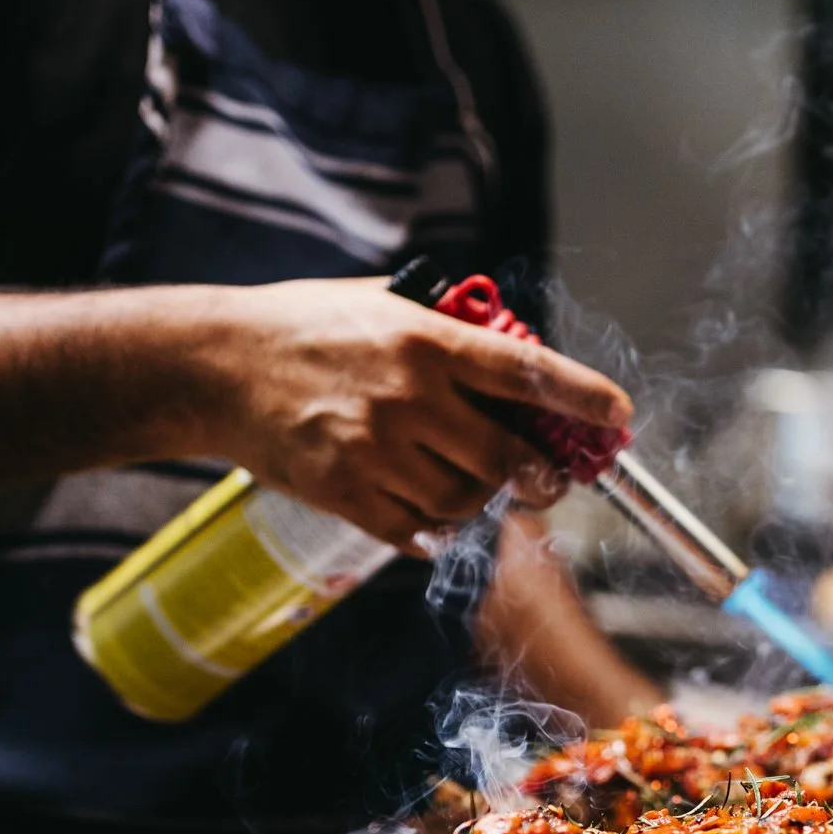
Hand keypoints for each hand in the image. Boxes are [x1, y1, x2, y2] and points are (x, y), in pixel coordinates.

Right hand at [210, 277, 632, 550]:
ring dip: (480, 499)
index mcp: (423, 340)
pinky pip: (420, 531)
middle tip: (552, 480)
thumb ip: (445, 328)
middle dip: (544, 476)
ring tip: (465, 481)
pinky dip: (436, 528)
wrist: (213, 367)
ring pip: (466, 500)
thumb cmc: (301, 326)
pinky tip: (426, 509)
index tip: (619, 416)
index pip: (524, 372)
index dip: (582, 397)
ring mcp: (377, 450)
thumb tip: (512, 353)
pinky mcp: (347, 493)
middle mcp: (408, 396)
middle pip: (508, 458)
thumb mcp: (378, 302)